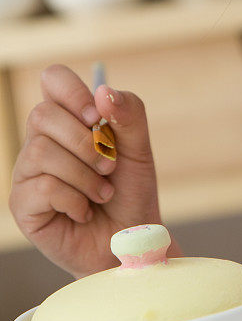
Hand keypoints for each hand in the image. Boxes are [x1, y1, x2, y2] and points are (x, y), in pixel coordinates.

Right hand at [9, 64, 172, 277]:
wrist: (130, 240)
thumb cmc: (131, 192)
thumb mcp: (140, 150)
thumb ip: (129, 115)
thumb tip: (103, 91)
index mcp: (68, 119)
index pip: (53, 79)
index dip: (72, 91)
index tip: (97, 117)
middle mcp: (41, 140)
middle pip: (42, 114)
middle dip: (85, 142)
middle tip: (110, 166)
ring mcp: (27, 172)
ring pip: (41, 153)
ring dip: (84, 176)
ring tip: (103, 194)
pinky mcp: (22, 204)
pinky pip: (41, 188)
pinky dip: (75, 201)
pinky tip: (84, 212)